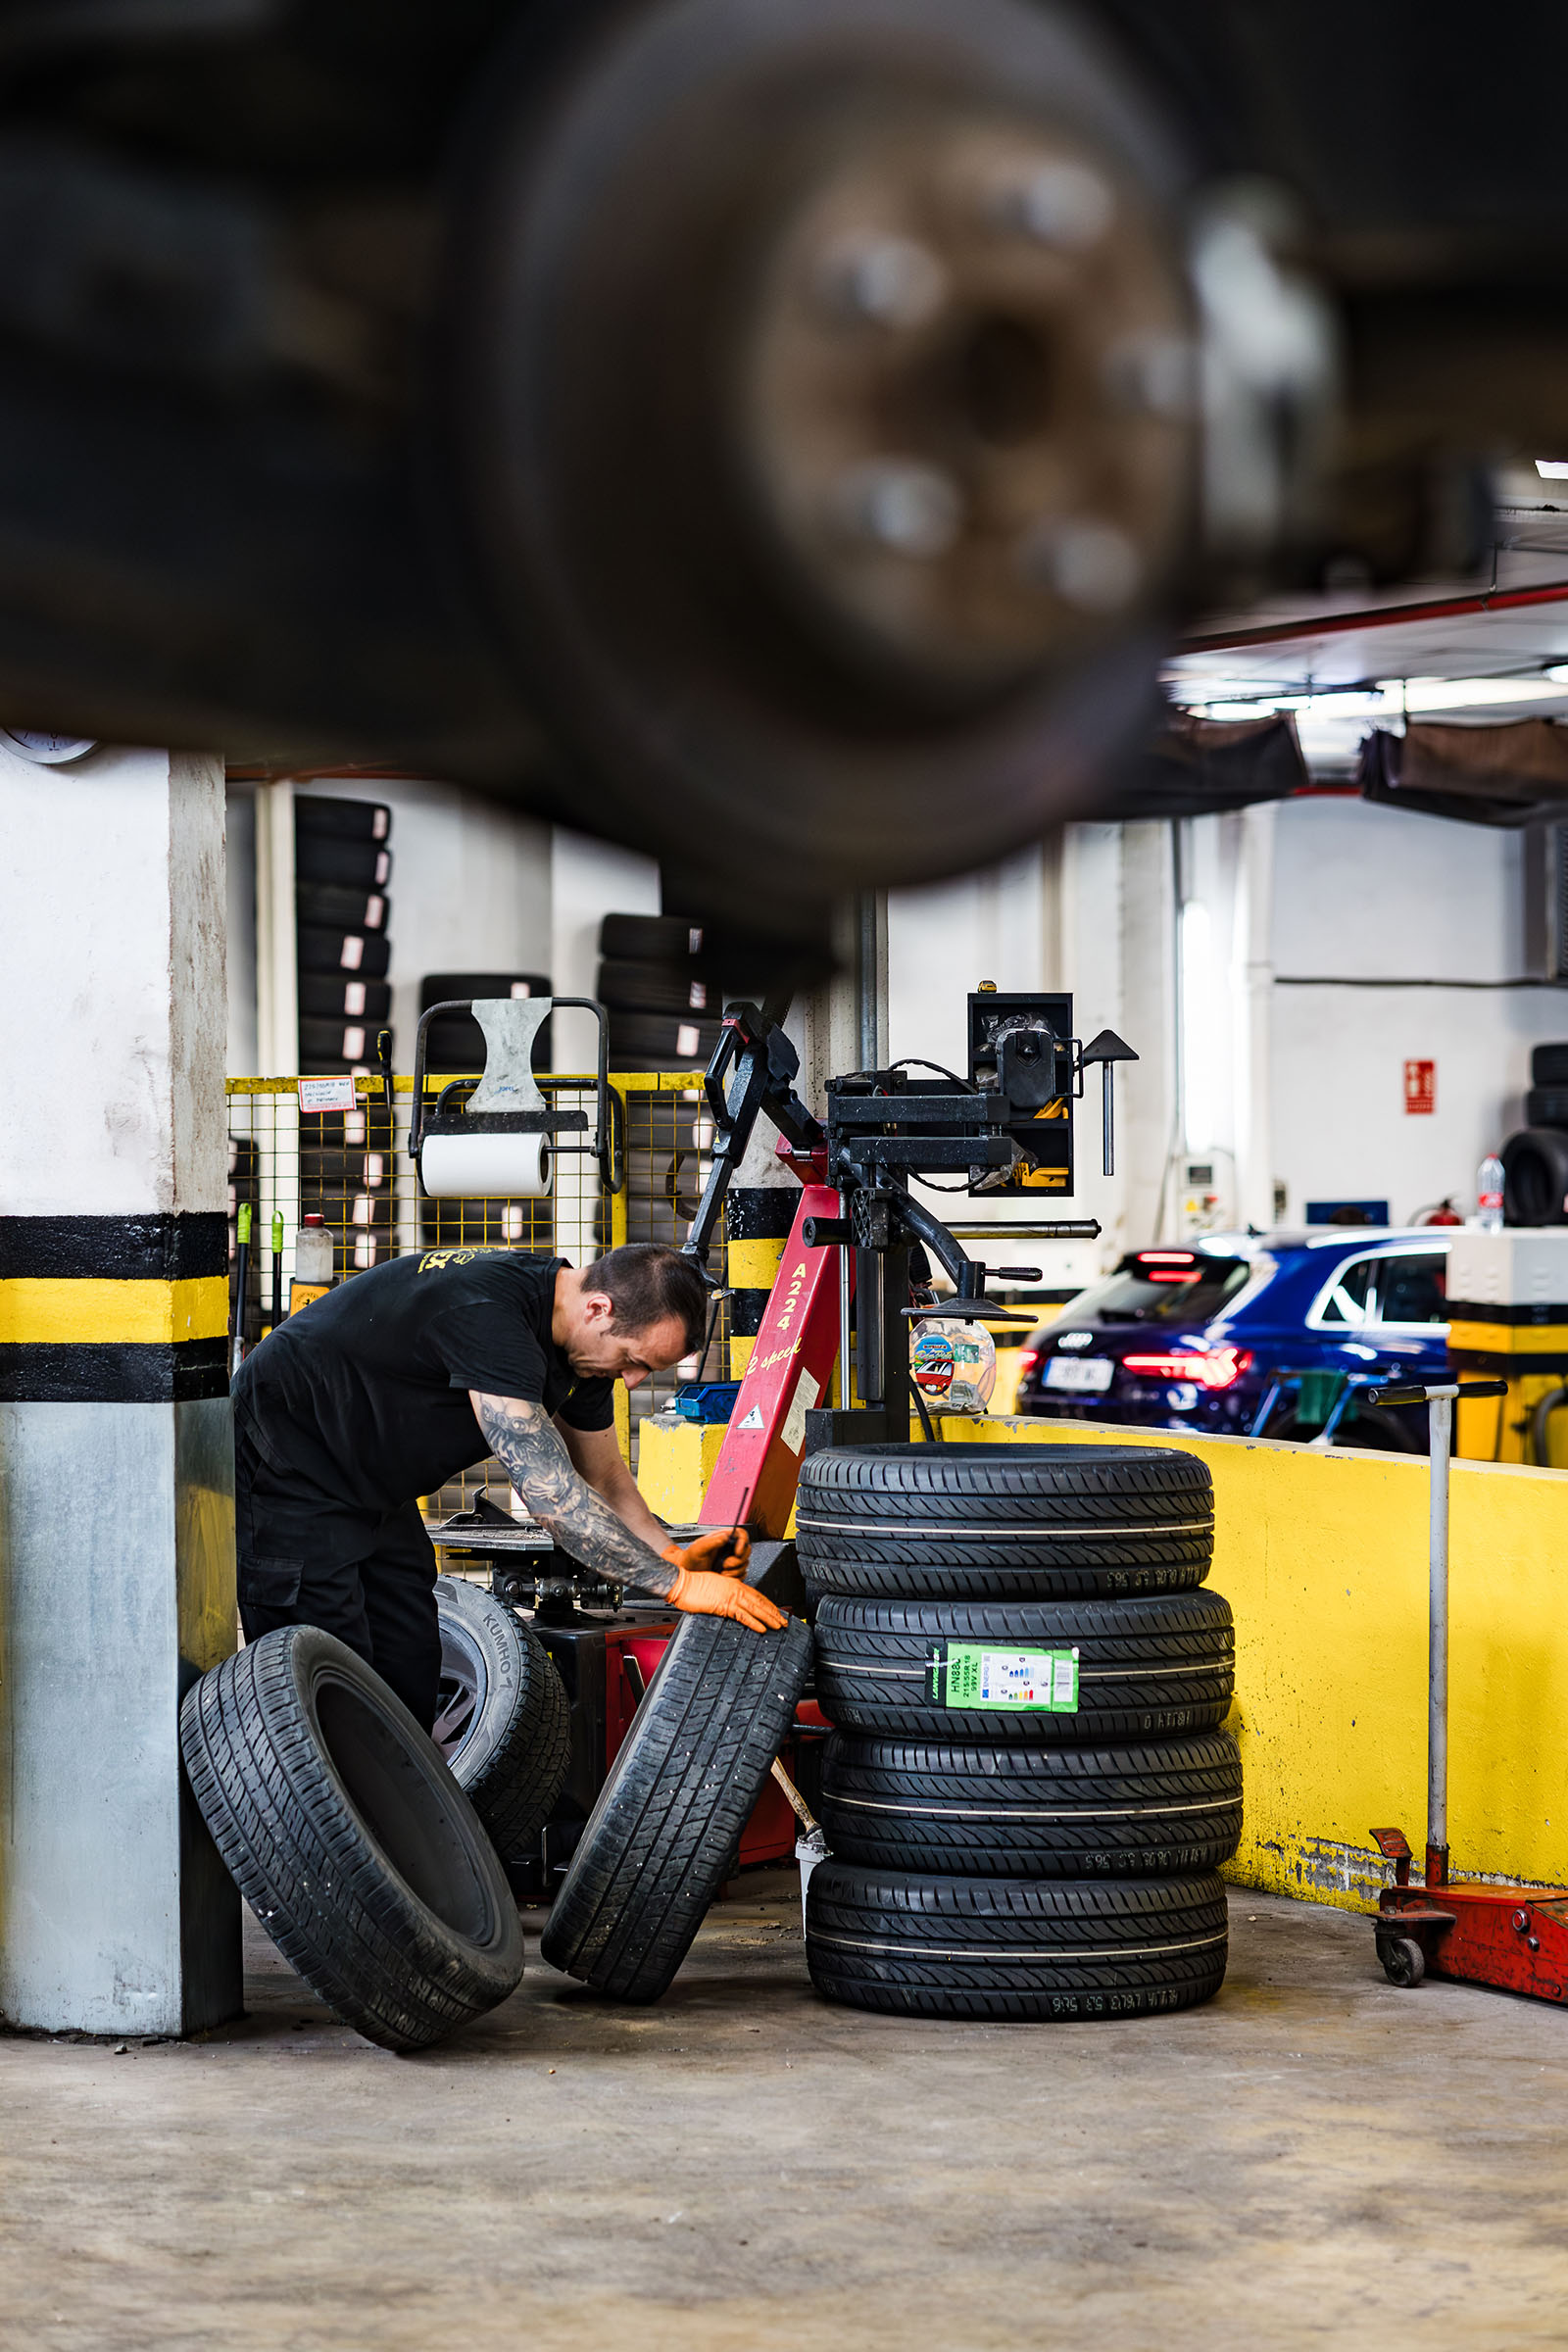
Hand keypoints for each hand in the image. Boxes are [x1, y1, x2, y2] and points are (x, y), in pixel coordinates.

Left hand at [662, 1527, 750, 1578]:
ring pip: (745, 1564)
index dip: (743, 1542)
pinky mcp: (732, 1571)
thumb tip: (724, 1537)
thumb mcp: (698, 1548)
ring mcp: (731, 1560)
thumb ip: (711, 1541)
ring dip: (734, 1571)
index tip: (737, 1552)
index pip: (741, 1534)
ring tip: (720, 1571)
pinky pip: (742, 1575)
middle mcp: (729, 1548)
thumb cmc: (689, 1559)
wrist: (686, 1575)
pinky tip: (722, 1577)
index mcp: (723, 1538)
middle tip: (725, 1564)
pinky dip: (734, 1578)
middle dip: (738, 1560)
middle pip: (746, 1550)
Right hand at [666, 1564, 787, 1631]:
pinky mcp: (723, 1604)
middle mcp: (735, 1588)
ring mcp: (730, 1596)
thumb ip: (724, 1596)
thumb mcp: (713, 1588)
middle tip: (784, 1621)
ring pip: (755, 1608)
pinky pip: (743, 1615)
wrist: (681, 1583)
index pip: (756, 1595)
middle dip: (773, 1612)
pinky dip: (754, 1622)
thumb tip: (730, 1606)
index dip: (768, 1604)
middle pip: (759, 1601)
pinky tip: (762, 1628)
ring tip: (779, 1626)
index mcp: (733, 1583)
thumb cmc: (692, 1585)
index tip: (776, 1611)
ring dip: (769, 1617)